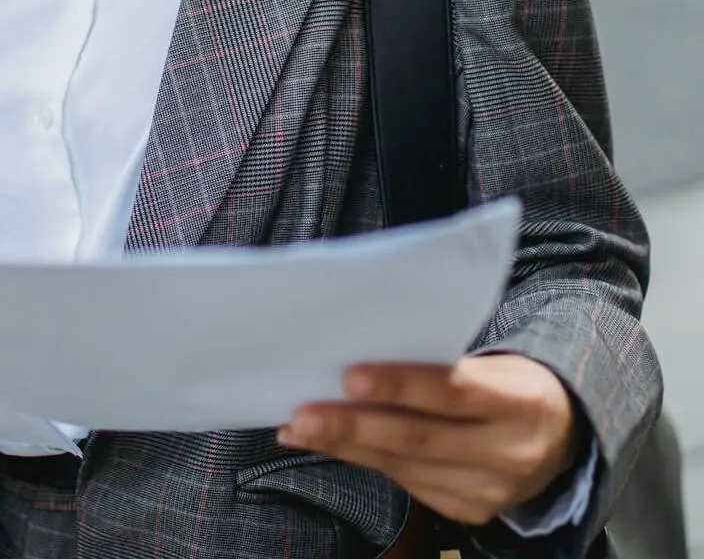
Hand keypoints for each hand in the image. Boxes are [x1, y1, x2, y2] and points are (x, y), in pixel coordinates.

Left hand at [277, 355, 580, 525]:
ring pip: (405, 466)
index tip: (348, 374)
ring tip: (299, 427)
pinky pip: (408, 484)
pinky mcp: (471, 511)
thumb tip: (359, 349)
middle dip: (353, 425)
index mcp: (519, 400)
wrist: (561, 435)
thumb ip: (438, 361)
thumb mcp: (492, 361)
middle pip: (419, 438)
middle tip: (302, 413)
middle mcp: (508, 452)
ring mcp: (491, 490)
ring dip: (345, 446)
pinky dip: (363, 461)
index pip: (452, 390)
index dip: (399, 383)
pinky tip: (329, 445)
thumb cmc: (508, 379)